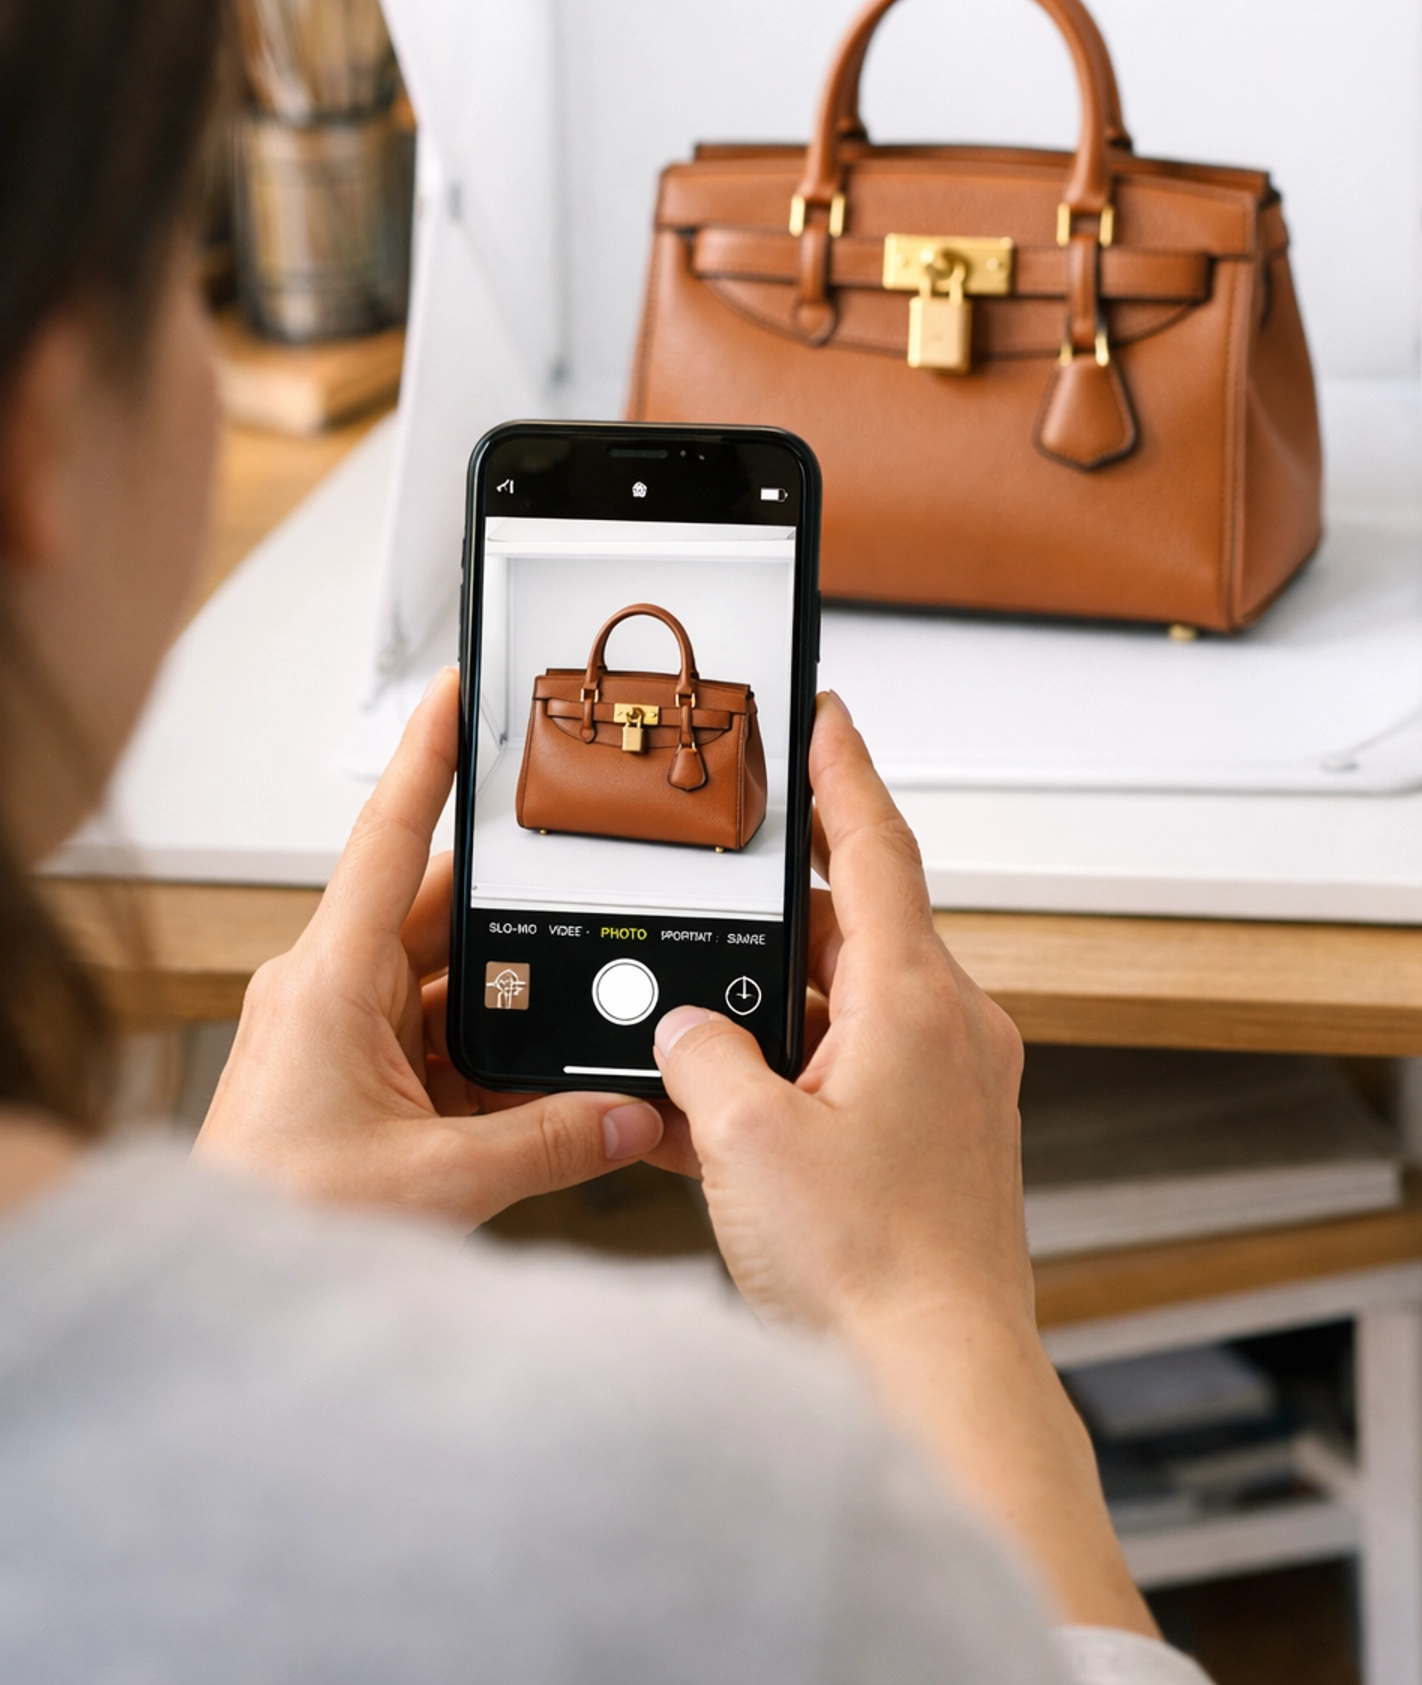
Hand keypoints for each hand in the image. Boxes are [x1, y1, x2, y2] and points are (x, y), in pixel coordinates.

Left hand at [195, 669, 662, 1231]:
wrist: (223, 1299)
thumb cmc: (280, 1222)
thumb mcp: (437, 1182)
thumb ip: (549, 1144)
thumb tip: (629, 1115)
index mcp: (328, 980)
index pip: (388, 836)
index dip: (428, 755)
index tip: (456, 690)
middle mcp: (326, 989)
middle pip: (436, 913)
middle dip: (514, 915)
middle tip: (584, 894)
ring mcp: (335, 1032)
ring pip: (441, 980)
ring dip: (504, 999)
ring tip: (572, 1018)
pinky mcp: (348, 1076)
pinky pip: (432, 1036)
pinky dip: (486, 1053)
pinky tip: (536, 1084)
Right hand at [649, 692, 1154, 1636]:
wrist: (939, 1383)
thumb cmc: (873, 1271)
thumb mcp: (743, 1142)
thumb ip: (699, 1059)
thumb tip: (683, 1034)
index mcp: (915, 1000)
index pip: (878, 845)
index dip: (842, 771)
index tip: (824, 714)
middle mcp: (948, 1030)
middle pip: (856, 928)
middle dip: (778, 914)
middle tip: (719, 884)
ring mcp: (950, 1089)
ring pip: (846, 1010)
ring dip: (772, 1014)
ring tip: (691, 1031)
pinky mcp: (939, 1144)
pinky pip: (853, 1077)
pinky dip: (791, 1081)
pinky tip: (716, 1119)